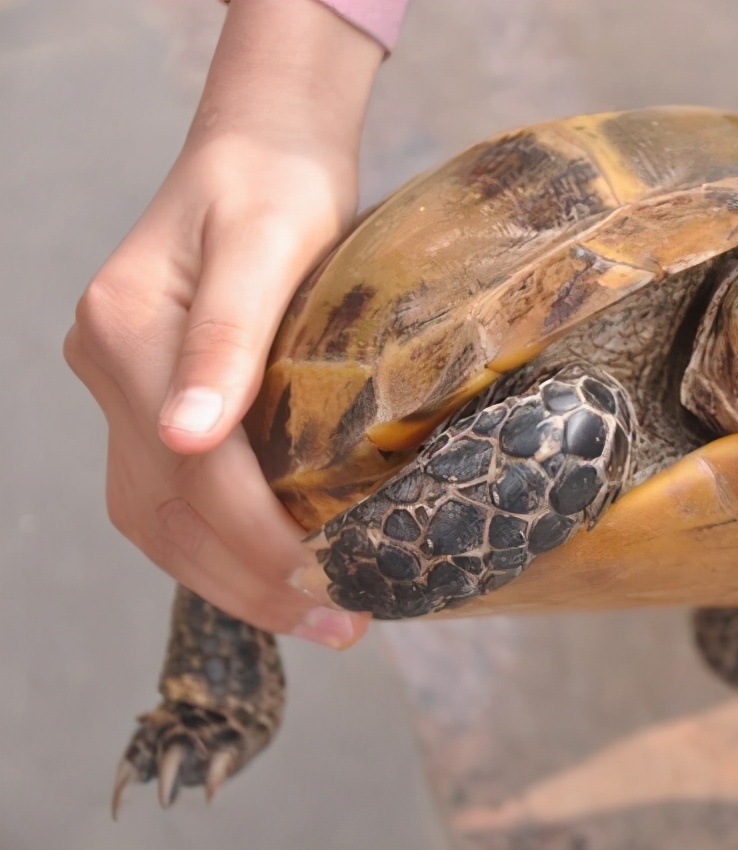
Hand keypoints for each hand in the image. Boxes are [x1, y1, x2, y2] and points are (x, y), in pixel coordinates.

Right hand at [64, 0, 382, 645]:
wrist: (260, 150)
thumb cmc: (277, 185)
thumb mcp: (267, 242)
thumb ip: (227, 339)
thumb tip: (185, 437)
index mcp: (125, 329)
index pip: (192, 469)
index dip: (256, 537)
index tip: (326, 584)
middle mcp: (106, 366)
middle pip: (165, 510)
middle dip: (249, 580)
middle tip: (336, 623)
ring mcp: (118, 387)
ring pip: (155, 518)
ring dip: (228, 580)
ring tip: (314, 617)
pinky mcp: (146, 397)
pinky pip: (165, 495)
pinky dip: (214, 546)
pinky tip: (273, 574)